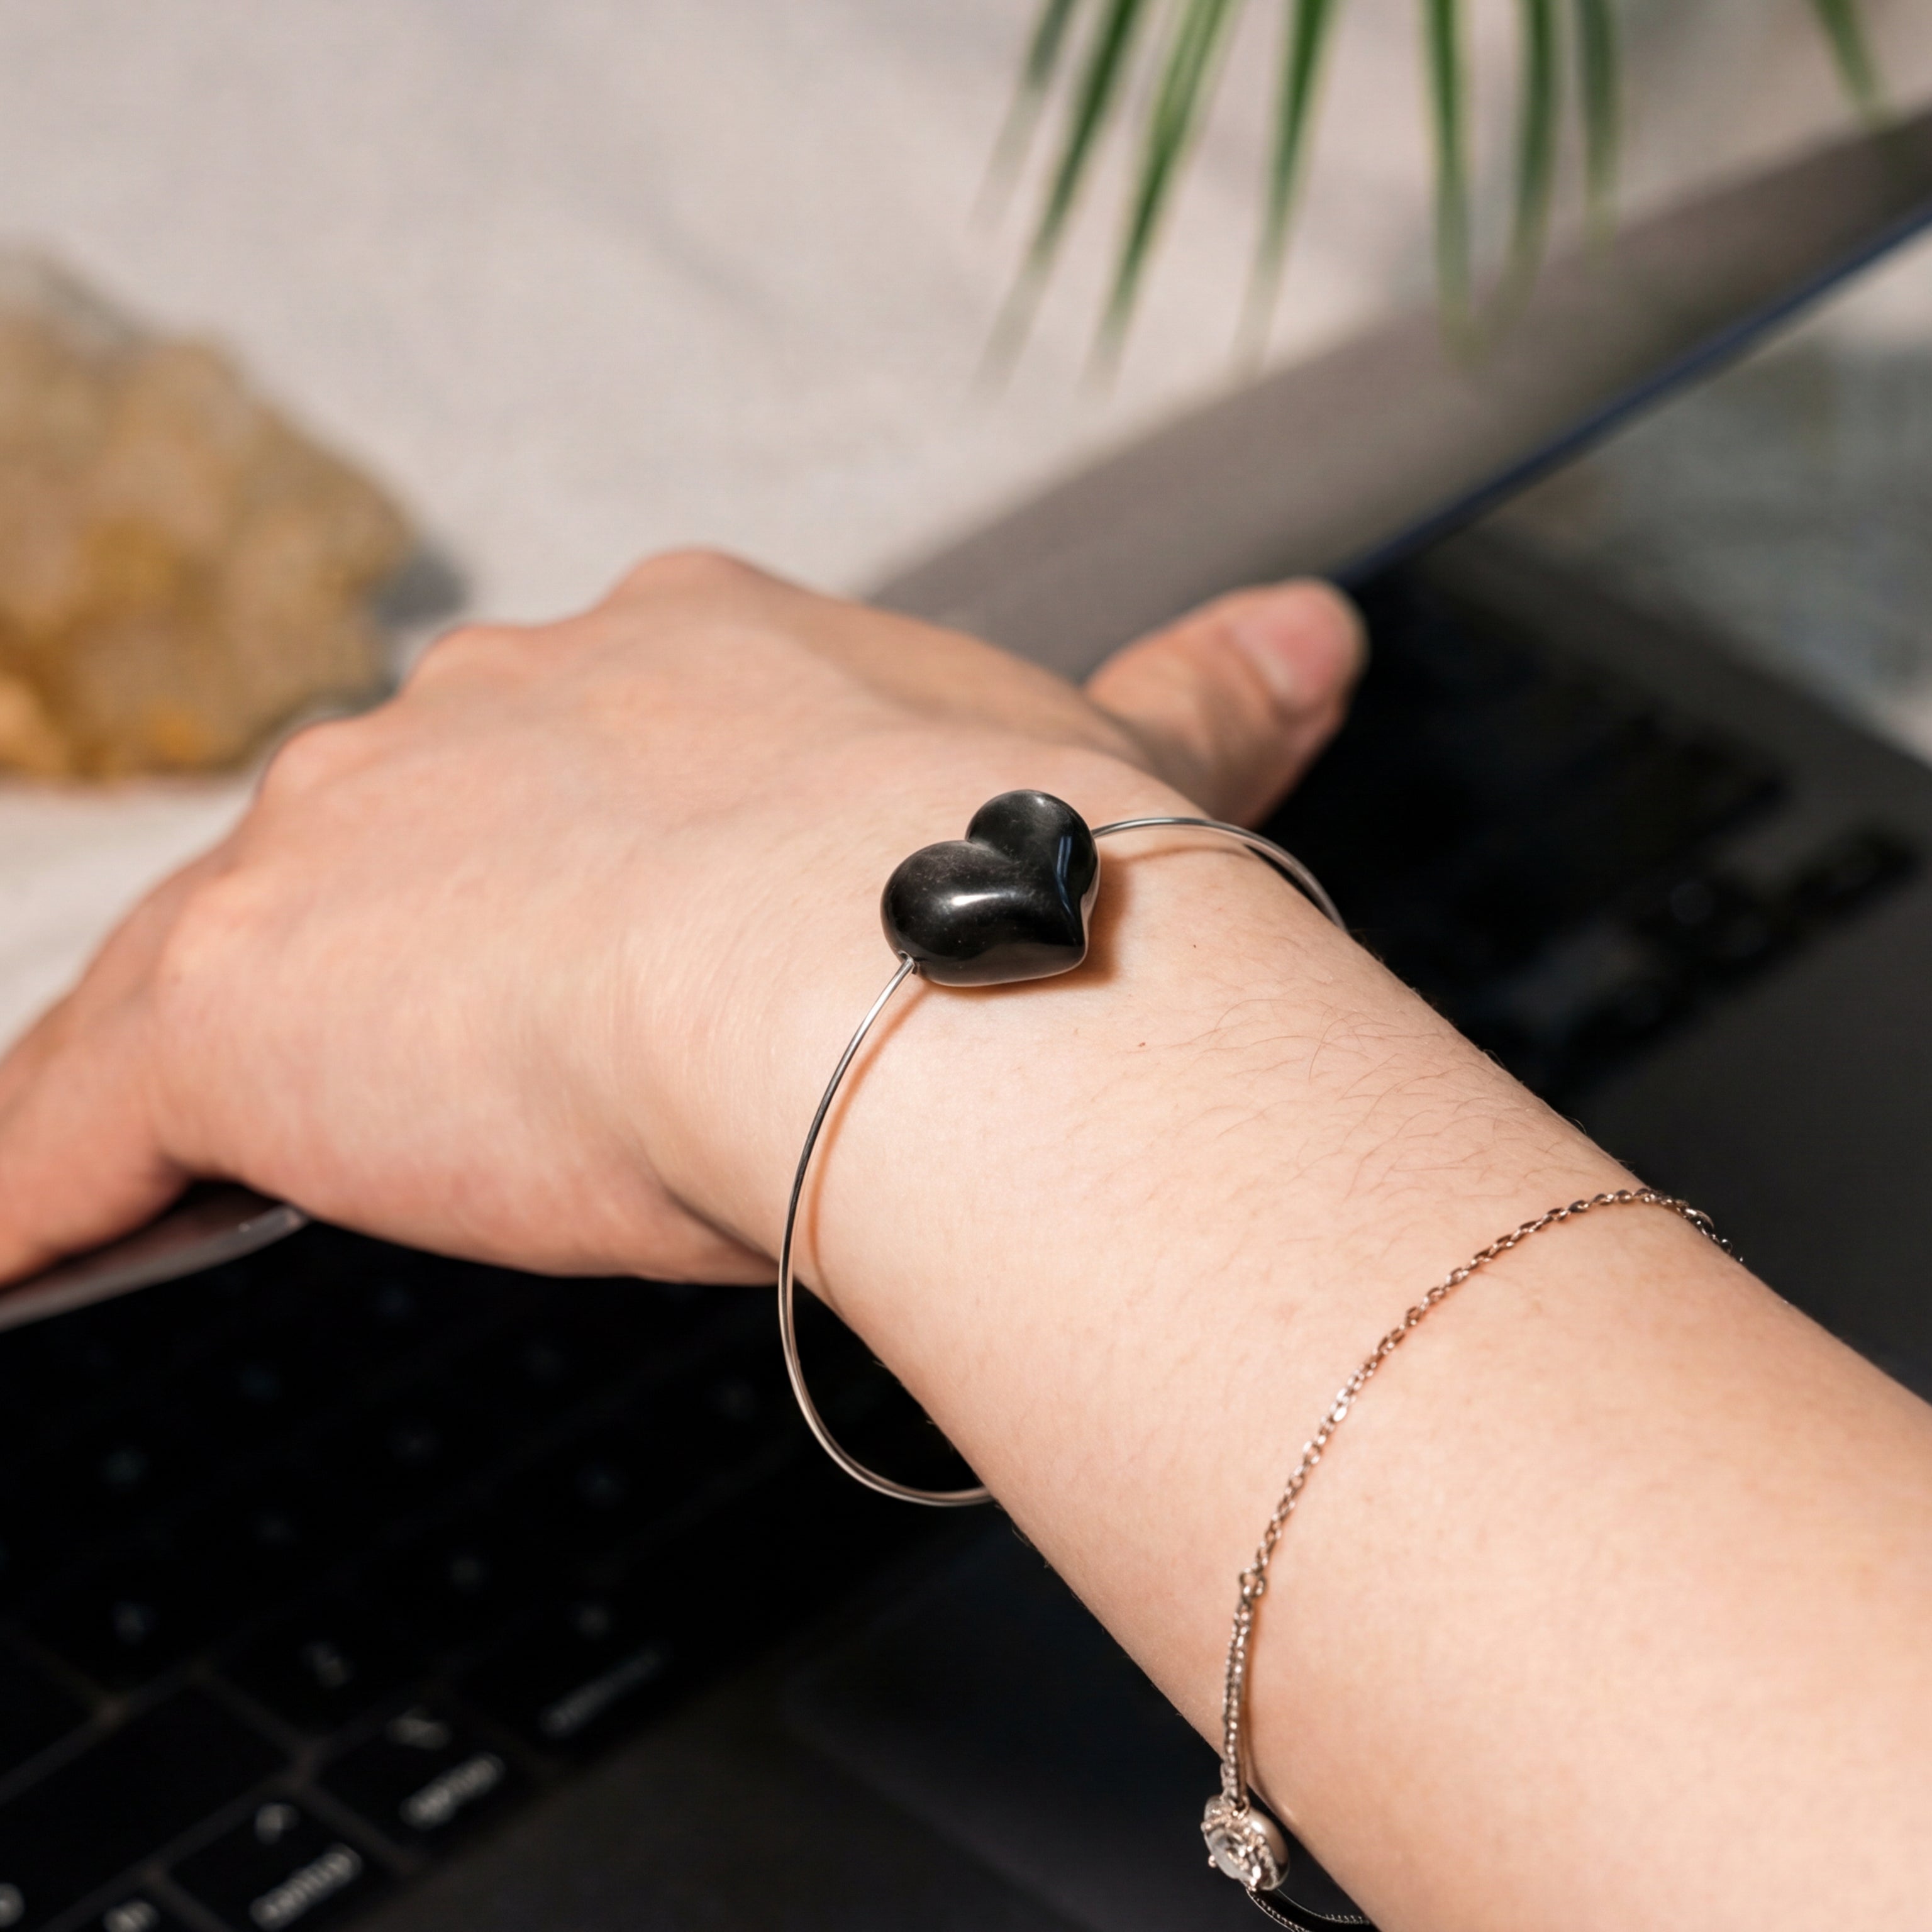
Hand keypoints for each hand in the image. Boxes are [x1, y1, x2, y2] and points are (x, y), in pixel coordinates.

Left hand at [0, 551, 1360, 1284]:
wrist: (928, 961)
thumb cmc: (1030, 883)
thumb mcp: (1115, 773)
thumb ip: (1194, 702)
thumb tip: (1314, 637)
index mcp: (686, 662)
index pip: (570, 766)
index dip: (575, 867)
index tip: (587, 950)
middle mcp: (496, 712)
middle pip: (397, 845)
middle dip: (423, 951)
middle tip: (463, 1075)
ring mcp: (347, 848)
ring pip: (245, 961)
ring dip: (252, 1060)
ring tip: (222, 1174)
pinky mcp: (245, 1008)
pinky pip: (86, 1120)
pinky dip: (60, 1187)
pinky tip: (31, 1250)